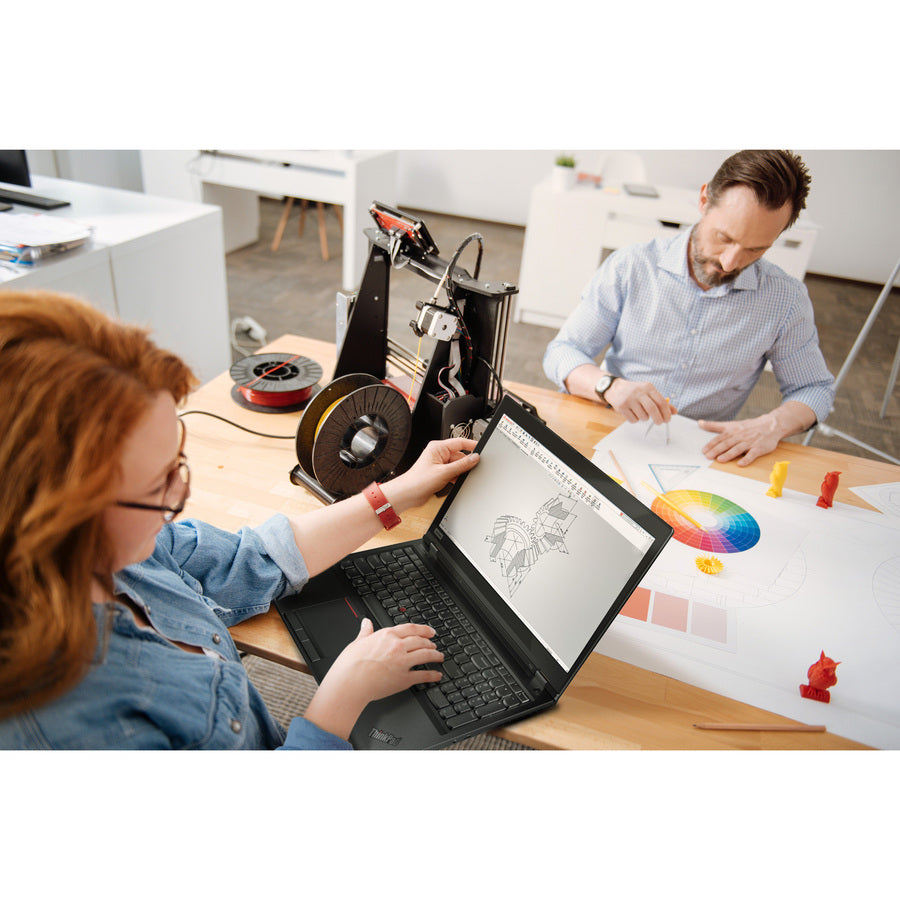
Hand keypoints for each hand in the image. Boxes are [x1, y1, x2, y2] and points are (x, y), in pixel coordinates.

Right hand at [304, 619, 443, 739]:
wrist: (349, 684)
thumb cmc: (350, 665)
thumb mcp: (357, 642)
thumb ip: (365, 632)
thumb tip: (366, 622)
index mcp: (386, 635)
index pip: (411, 628)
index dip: (423, 629)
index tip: (430, 631)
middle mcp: (397, 646)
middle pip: (420, 641)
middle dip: (430, 642)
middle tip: (434, 644)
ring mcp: (402, 662)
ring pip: (425, 655)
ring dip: (435, 655)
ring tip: (439, 656)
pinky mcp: (404, 679)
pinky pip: (423, 675)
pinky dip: (432, 675)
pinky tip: (437, 675)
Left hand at [384, 438, 478, 511]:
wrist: (408, 494)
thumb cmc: (418, 480)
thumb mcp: (444, 472)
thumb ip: (462, 465)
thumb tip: (474, 458)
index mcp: (438, 447)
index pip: (460, 442)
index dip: (472, 445)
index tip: (482, 449)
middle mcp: (439, 454)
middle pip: (460, 455)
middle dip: (465, 464)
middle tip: (471, 470)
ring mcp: (439, 464)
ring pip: (457, 465)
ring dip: (459, 472)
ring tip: (455, 478)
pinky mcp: (440, 473)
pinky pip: (453, 472)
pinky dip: (456, 477)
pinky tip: (454, 482)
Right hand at [606, 378, 675, 424]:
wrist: (615, 388)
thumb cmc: (635, 392)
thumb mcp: (649, 393)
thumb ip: (661, 402)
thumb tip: (674, 412)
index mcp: (648, 387)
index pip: (661, 401)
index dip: (666, 412)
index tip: (668, 419)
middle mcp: (638, 392)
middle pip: (652, 409)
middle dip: (658, 419)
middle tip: (660, 422)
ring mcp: (629, 399)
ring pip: (643, 416)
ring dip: (645, 418)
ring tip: (641, 412)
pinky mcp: (621, 407)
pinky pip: (633, 420)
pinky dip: (635, 420)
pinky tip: (632, 413)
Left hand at [699, 402, 816, 466]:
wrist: (770, 425)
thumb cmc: (748, 426)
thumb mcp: (730, 424)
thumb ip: (714, 425)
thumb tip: (699, 423)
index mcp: (732, 431)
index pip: (720, 438)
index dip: (711, 444)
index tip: (704, 451)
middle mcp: (740, 436)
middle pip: (727, 443)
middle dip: (717, 450)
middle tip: (708, 457)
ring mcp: (750, 442)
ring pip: (738, 448)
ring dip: (729, 454)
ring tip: (720, 460)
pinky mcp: (759, 448)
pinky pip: (752, 454)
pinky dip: (747, 459)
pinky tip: (741, 464)